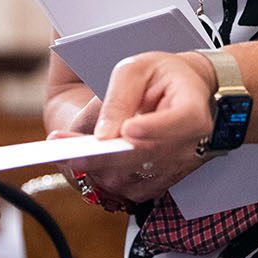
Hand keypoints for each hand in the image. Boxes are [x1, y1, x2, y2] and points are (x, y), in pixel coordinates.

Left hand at [65, 51, 215, 208]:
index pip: (182, 121)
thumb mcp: (137, 70)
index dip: (155, 128)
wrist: (183, 94)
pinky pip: (128, 187)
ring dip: (97, 166)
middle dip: (105, 155)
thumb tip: (104, 134)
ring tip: (65, 150)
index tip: (129, 129)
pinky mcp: (160, 182)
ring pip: (133, 177)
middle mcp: (190, 145)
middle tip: (70, 150)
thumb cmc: (161, 75)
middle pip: (147, 157)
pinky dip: (103, 175)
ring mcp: (176, 167)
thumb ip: (119, 98)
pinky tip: (85, 157)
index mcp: (192, 108)